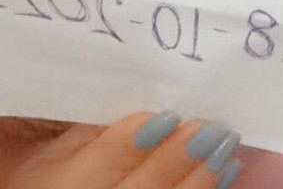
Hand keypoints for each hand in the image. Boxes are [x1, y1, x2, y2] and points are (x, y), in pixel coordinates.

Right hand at [6, 110, 242, 188]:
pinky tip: (226, 171)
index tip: (168, 115)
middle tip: (212, 128)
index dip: (136, 139)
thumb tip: (149, 101)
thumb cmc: (56, 176)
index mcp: (59, 184)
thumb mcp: (60, 150)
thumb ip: (96, 129)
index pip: (104, 161)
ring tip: (226, 145)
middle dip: (177, 160)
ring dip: (201, 179)